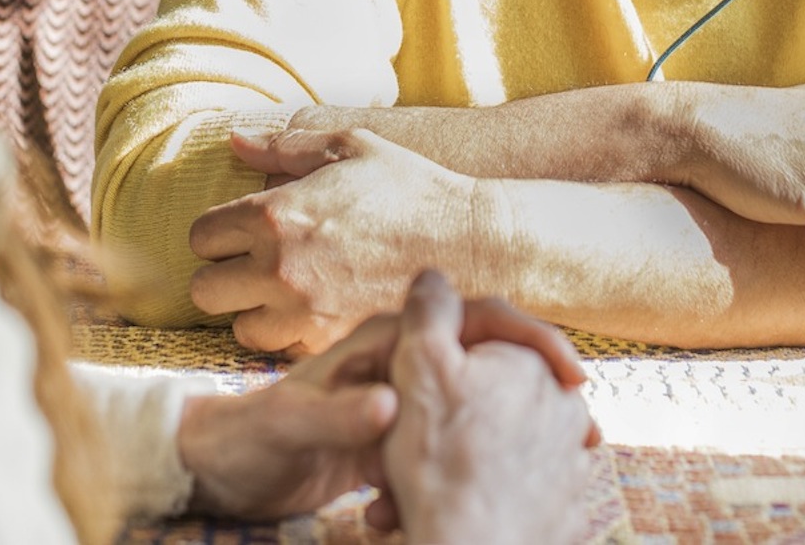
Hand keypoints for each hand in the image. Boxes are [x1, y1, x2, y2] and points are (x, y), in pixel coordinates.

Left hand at [178, 290, 592, 518]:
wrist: (221, 468)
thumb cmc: (248, 436)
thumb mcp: (288, 424)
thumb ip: (337, 414)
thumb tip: (392, 407)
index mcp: (383, 339)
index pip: (471, 317)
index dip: (526, 340)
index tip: (566, 376)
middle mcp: (400, 361)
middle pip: (489, 358)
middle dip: (539, 387)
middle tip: (584, 428)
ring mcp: (404, 398)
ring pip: (479, 402)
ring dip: (519, 427)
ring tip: (566, 459)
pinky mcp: (399, 438)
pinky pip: (455, 441)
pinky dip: (482, 461)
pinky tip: (509, 487)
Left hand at [190, 128, 480, 353]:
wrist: (471, 242)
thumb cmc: (410, 187)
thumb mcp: (351, 146)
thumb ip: (286, 146)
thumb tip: (235, 140)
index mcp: (275, 214)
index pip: (200, 236)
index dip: (218, 232)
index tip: (240, 231)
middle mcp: (279, 268)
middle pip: (205, 290)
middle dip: (225, 275)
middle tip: (255, 265)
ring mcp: (304, 312)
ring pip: (239, 328)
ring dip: (254, 311)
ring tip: (284, 293)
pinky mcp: (331, 343)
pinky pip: (283, 350)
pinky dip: (290, 336)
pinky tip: (314, 312)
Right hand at [369, 272, 597, 542]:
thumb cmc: (442, 464)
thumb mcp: (419, 365)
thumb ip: (430, 309)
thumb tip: (435, 279)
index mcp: (534, 365)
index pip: (481, 349)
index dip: (436, 371)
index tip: (407, 398)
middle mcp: (567, 409)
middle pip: (488, 405)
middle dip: (447, 424)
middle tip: (401, 454)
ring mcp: (572, 466)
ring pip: (498, 453)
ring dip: (456, 466)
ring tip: (410, 495)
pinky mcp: (567, 513)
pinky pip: (515, 496)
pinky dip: (483, 500)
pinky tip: (446, 513)